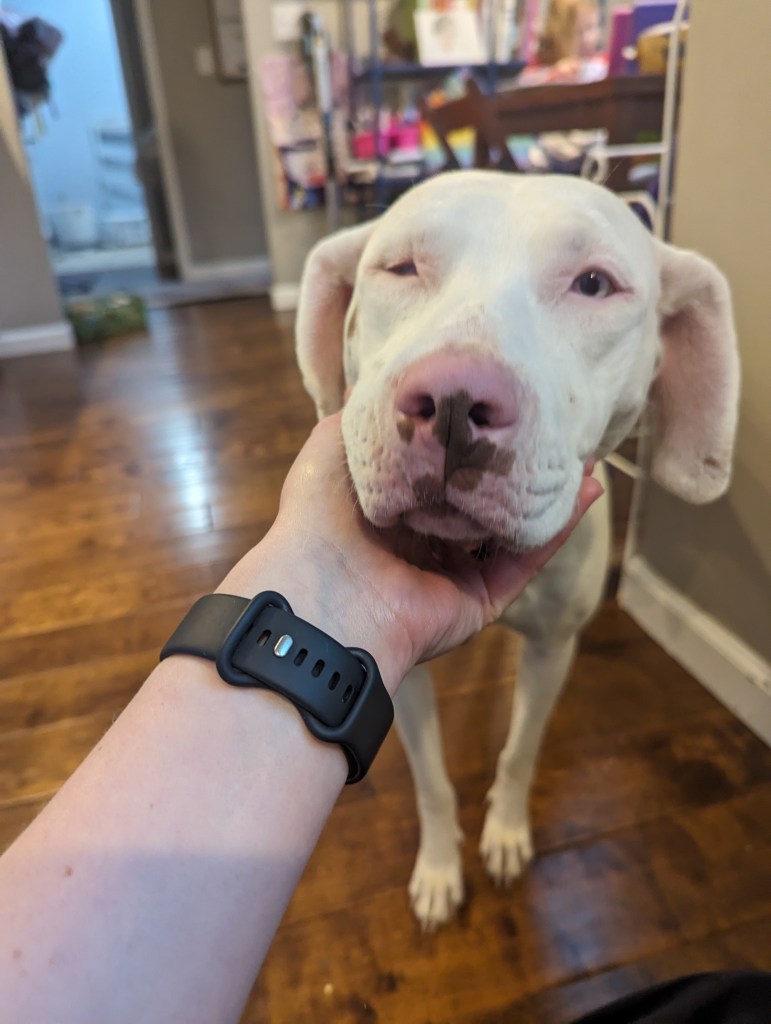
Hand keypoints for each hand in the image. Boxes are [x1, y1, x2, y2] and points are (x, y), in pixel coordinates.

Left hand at [220, 414, 602, 692]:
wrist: (322, 591)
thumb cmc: (318, 515)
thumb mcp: (334, 446)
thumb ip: (367, 418)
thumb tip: (388, 385)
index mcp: (393, 510)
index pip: (445, 473)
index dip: (476, 443)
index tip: (507, 407)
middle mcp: (425, 543)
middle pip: (484, 502)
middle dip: (518, 469)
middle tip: (553, 430)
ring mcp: (453, 574)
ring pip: (512, 531)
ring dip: (546, 495)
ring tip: (581, 455)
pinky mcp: (478, 600)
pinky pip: (525, 562)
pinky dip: (556, 530)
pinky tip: (585, 491)